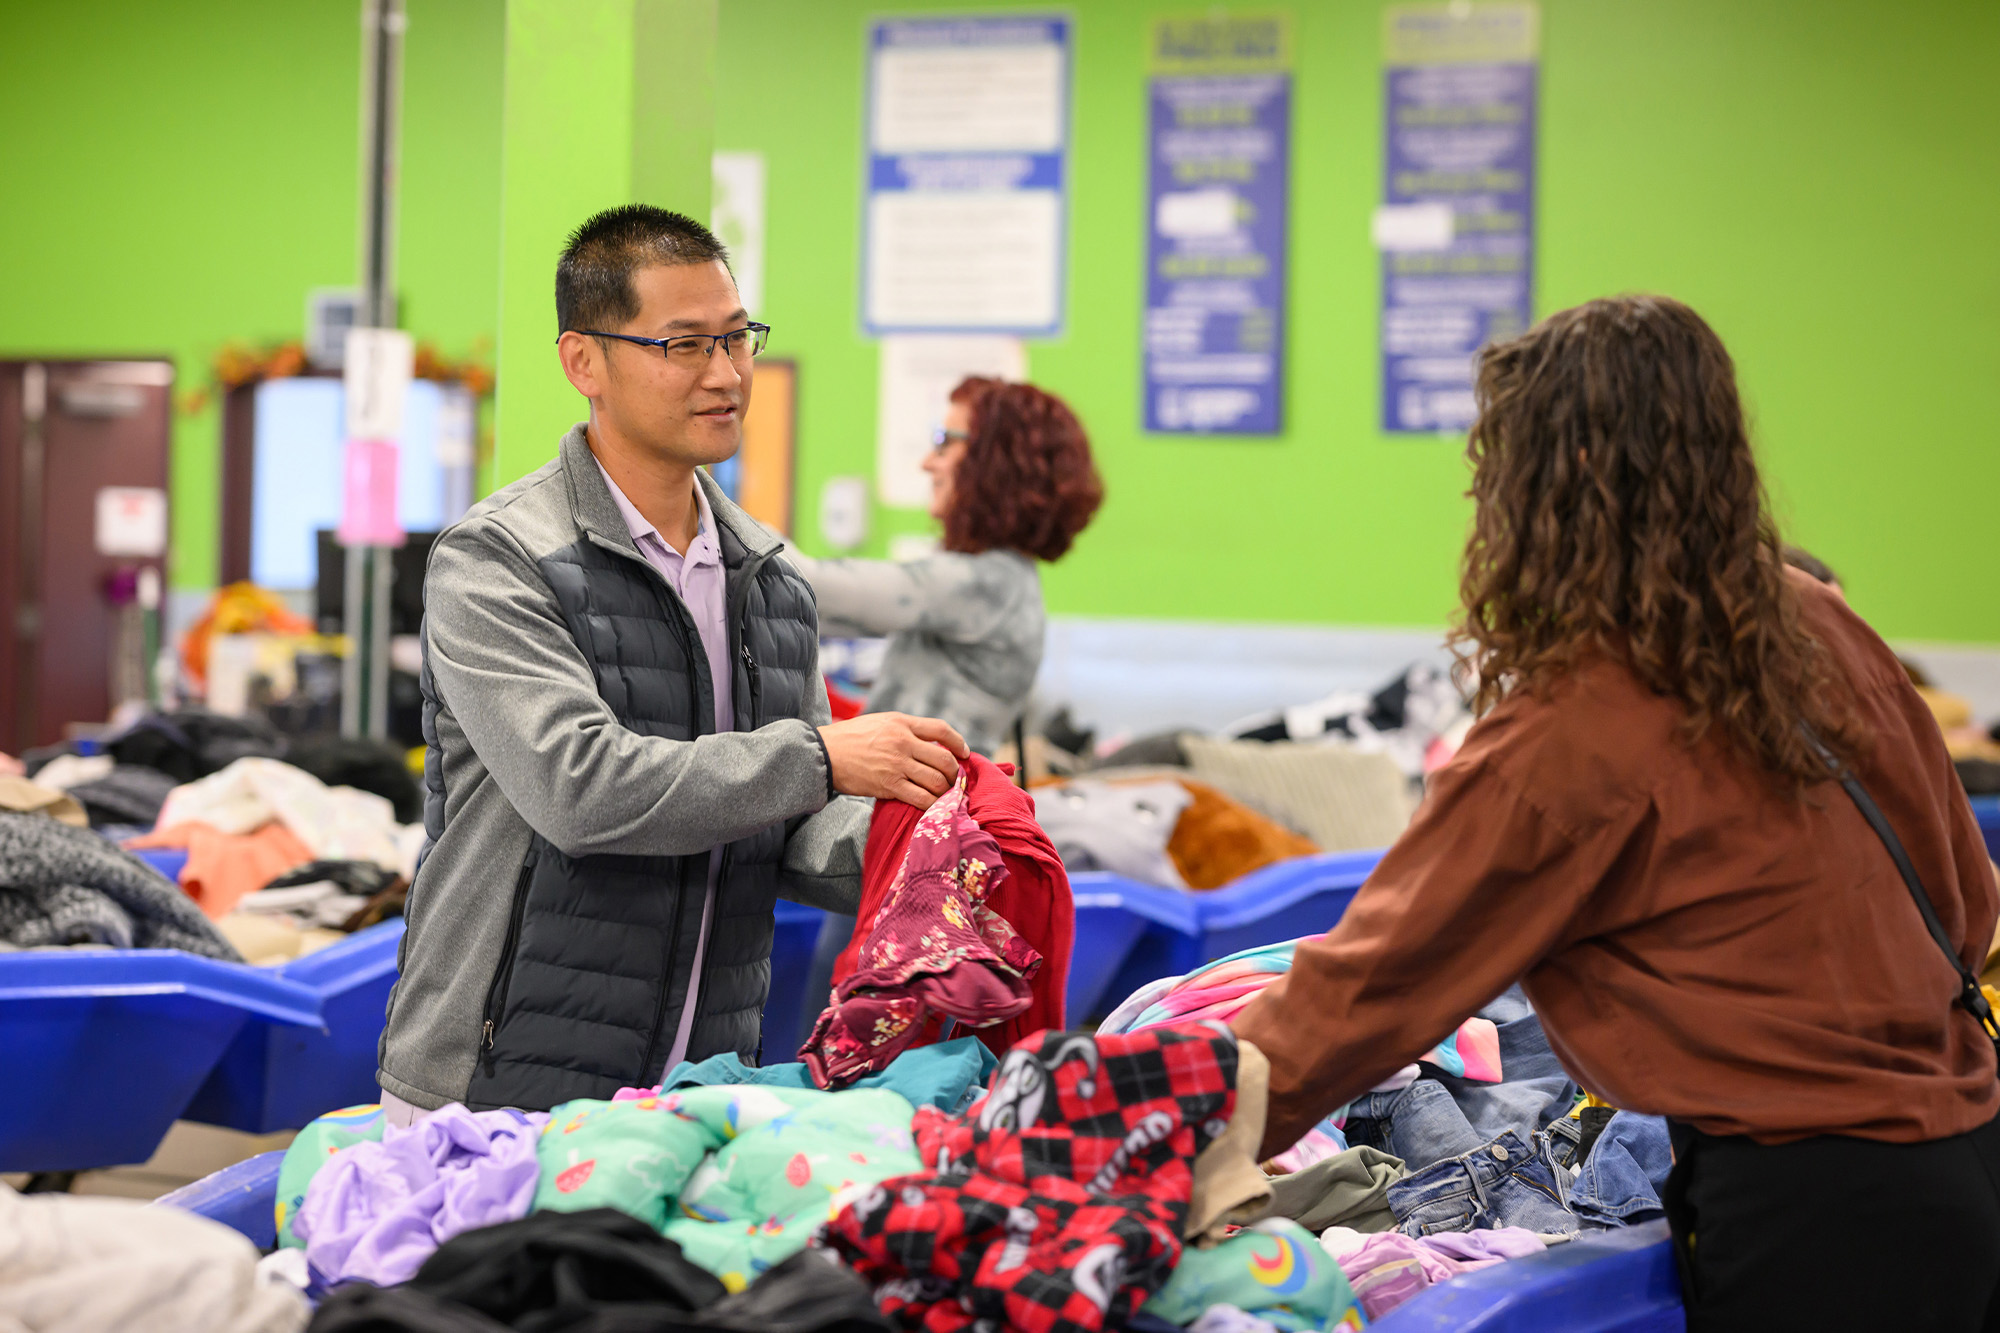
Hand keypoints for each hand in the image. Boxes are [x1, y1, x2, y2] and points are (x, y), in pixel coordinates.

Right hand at [818, 712, 969, 807]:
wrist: (823, 754)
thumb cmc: (850, 739)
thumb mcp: (880, 722)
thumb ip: (904, 730)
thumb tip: (930, 743)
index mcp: (901, 723)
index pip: (941, 729)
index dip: (958, 743)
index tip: (964, 753)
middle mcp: (903, 741)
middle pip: (944, 759)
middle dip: (954, 773)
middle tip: (953, 780)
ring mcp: (897, 764)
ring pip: (937, 781)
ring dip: (945, 791)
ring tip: (944, 795)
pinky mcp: (889, 786)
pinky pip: (922, 798)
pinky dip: (932, 804)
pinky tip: (933, 807)